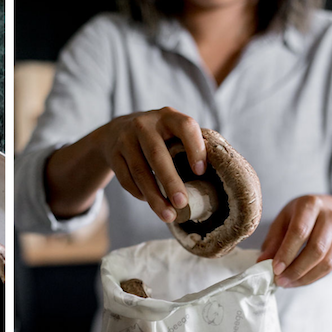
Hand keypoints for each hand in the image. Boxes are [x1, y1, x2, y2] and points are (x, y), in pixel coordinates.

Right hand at [97, 107, 206, 222]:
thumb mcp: (172, 131)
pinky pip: (126, 179)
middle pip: (157, 154)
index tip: (201, 172)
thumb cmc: (158, 136)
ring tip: (168, 215)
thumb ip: (190, 144)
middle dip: (170, 181)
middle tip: (182, 203)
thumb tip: (219, 174)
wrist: (116, 131)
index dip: (195, 148)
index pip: (185, 126)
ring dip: (154, 196)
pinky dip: (139, 193)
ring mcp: (124, 139)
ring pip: (139, 171)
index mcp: (168, 117)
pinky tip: (150, 201)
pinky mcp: (113, 155)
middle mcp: (144, 125)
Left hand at [257, 195, 331, 287]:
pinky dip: (313, 277)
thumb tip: (262, 261)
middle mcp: (330, 216)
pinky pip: (331, 266)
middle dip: (296, 269)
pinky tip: (299, 281)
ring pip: (326, 261)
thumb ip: (273, 240)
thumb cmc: (299, 216)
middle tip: (279, 280)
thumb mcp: (282, 221)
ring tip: (286, 283)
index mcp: (310, 205)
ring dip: (305, 277)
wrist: (328, 210)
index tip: (275, 268)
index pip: (300, 231)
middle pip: (316, 248)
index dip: (287, 252)